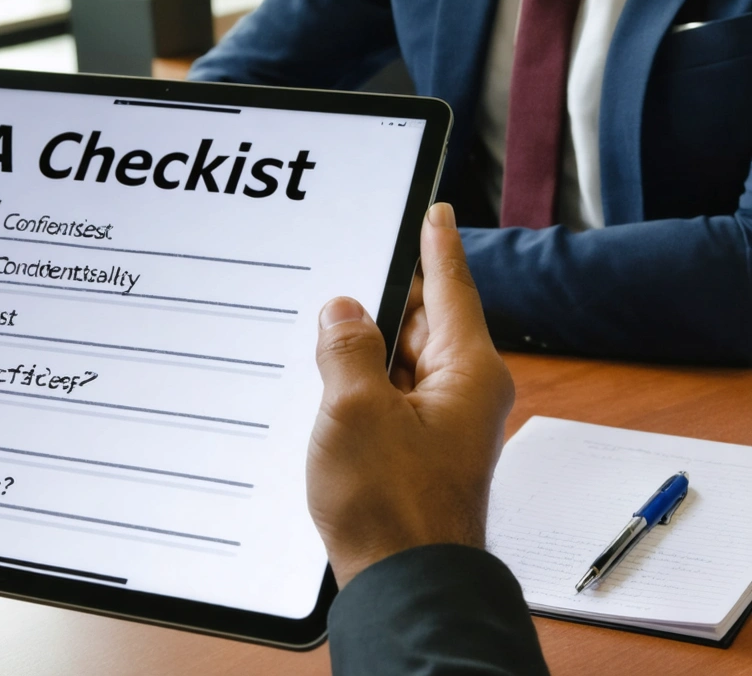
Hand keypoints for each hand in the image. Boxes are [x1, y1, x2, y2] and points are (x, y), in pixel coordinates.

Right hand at [306, 202, 513, 586]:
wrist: (407, 585)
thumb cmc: (392, 509)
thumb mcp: (354, 412)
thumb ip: (347, 350)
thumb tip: (345, 310)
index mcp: (468, 374)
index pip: (453, 289)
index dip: (438, 247)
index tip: (438, 212)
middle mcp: (464, 394)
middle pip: (425, 324)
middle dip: (386, 300)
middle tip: (348, 269)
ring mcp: (444, 424)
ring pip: (404, 362)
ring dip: (368, 347)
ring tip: (329, 329)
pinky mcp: (421, 450)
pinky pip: (394, 396)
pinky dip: (366, 383)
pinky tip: (333, 381)